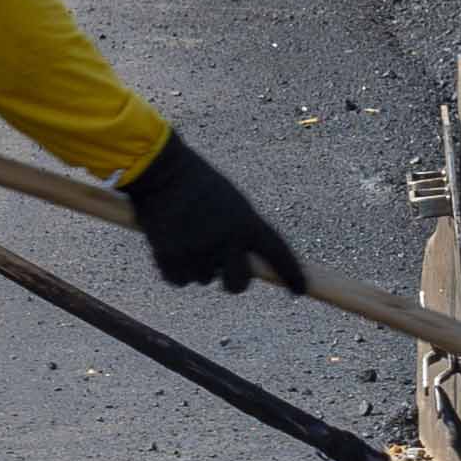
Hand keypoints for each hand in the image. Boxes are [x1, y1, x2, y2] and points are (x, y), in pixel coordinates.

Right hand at [123, 130, 304, 293]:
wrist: (162, 170)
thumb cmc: (198, 183)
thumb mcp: (232, 202)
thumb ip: (242, 232)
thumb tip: (245, 266)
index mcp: (247, 223)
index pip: (278, 254)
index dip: (291, 275)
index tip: (299, 290)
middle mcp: (226, 241)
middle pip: (238, 284)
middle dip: (232, 282)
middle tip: (223, 271)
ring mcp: (198, 251)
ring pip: (203, 279)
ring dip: (197, 267)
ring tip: (187, 237)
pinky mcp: (171, 258)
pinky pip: (178, 280)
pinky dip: (174, 269)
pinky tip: (170, 245)